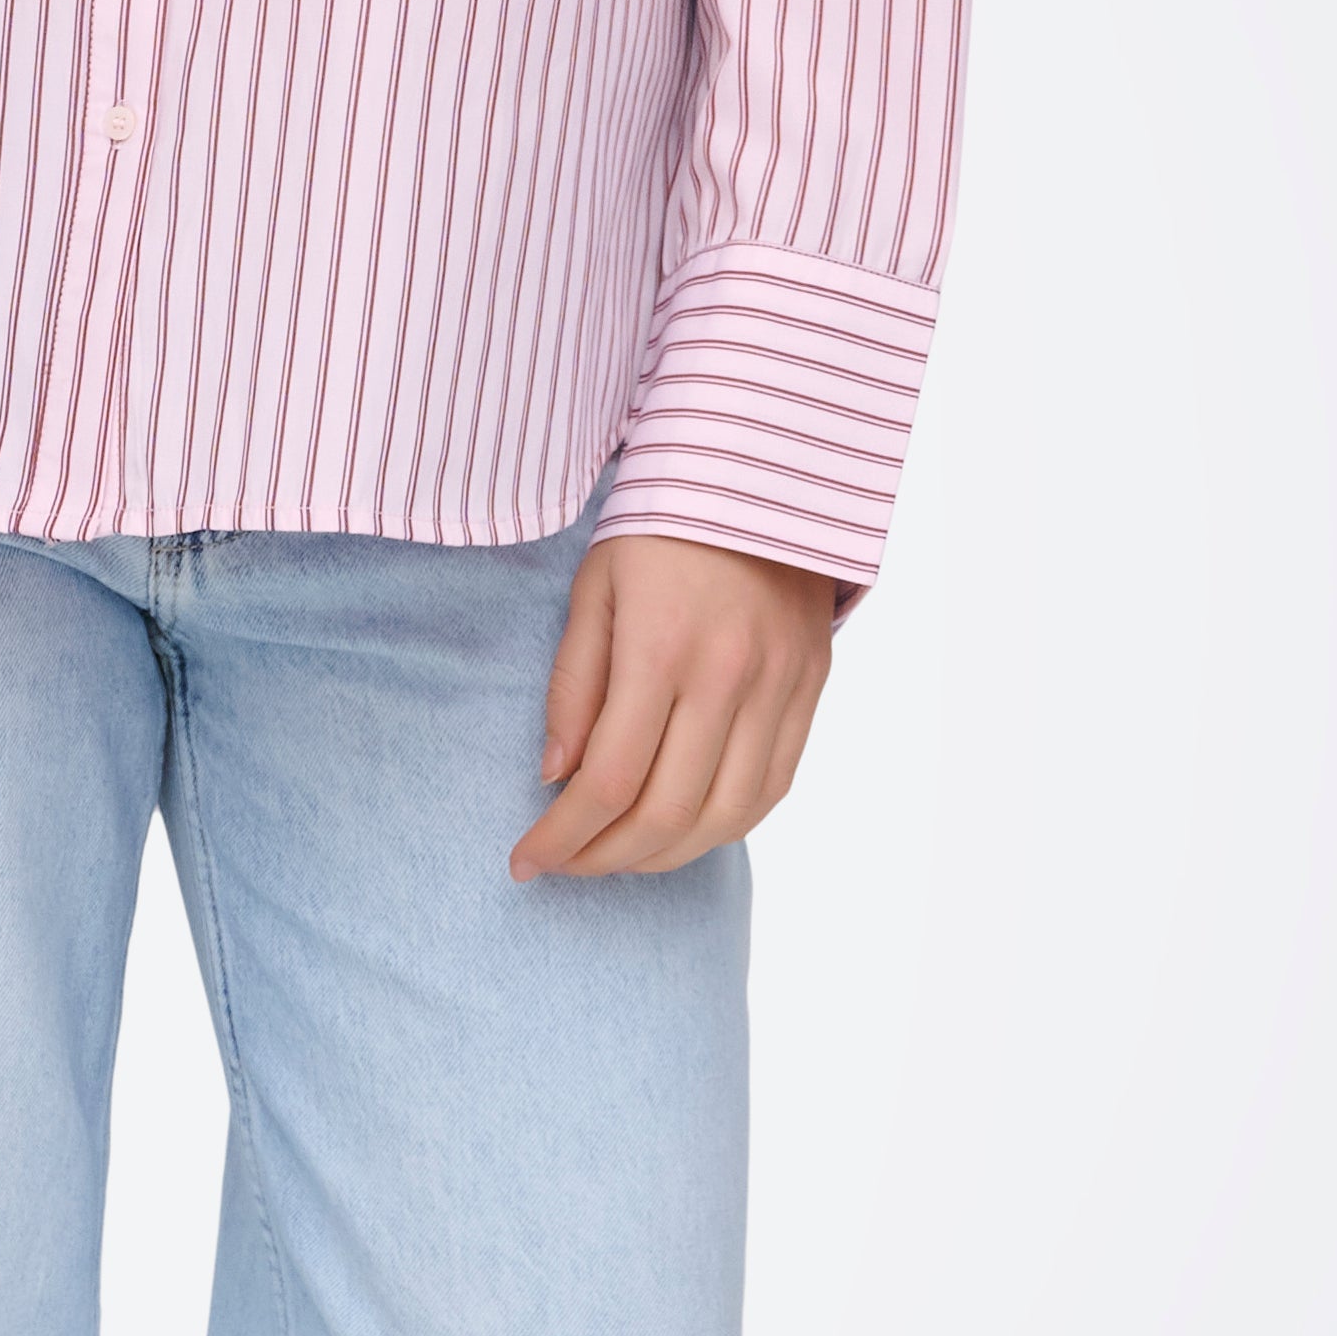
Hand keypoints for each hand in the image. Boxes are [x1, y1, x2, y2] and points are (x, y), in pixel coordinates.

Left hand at [511, 528, 835, 878]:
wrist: (761, 472)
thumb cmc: (659, 528)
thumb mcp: (593, 590)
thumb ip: (573, 686)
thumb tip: (556, 778)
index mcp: (661, 648)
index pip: (606, 781)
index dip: (561, 838)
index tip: (525, 860)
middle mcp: (728, 676)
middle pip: (665, 813)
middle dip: (604, 859)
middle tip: (566, 863)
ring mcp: (779, 686)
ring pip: (724, 817)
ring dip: (662, 855)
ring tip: (617, 854)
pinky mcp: (811, 688)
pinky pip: (771, 789)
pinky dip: (722, 828)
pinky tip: (681, 830)